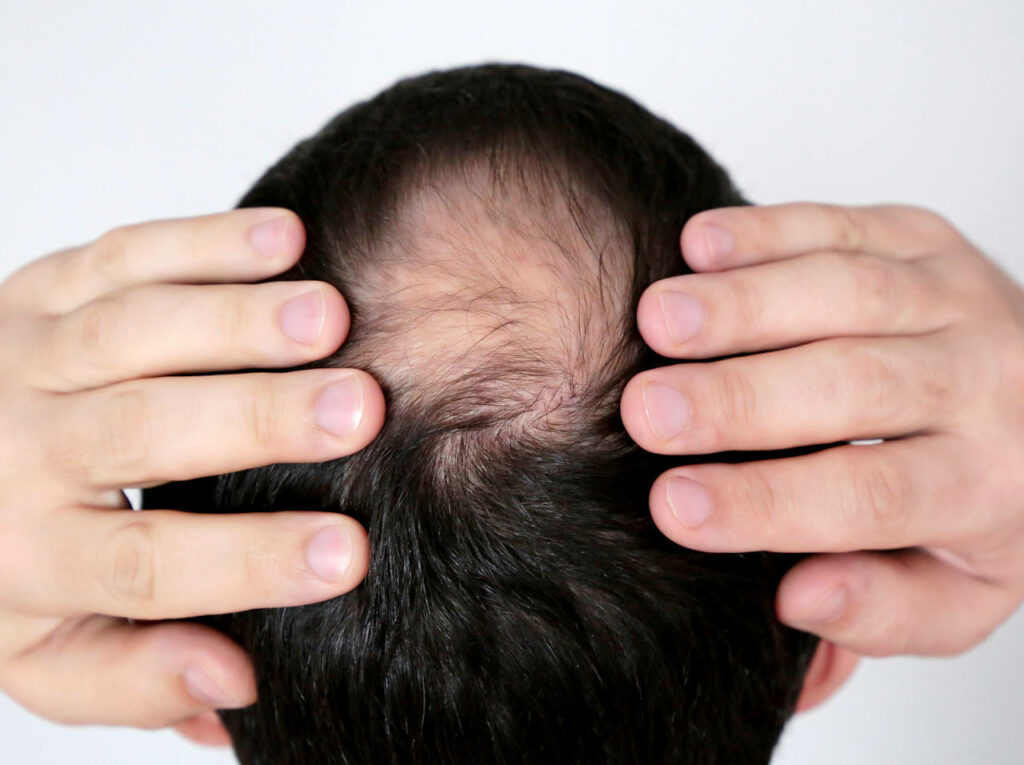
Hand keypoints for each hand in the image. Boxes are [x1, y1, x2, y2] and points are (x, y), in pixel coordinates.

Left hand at [0, 209, 384, 744]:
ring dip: (238, 318)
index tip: (349, 553)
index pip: (147, 564)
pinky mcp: (46, 287)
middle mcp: (24, 449)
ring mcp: (31, 354)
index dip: (249, 561)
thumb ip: (136, 680)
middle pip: (143, 430)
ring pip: (135, 329)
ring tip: (330, 316)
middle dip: (258, 417)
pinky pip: (125, 254)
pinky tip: (283, 238)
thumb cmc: (11, 559)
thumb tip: (237, 685)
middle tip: (358, 408)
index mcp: (29, 555)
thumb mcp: (49, 654)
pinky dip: (205, 240)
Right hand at [621, 202, 1023, 657]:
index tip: (672, 506)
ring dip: (743, 304)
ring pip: (845, 292)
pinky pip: (843, 225)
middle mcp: (984, 383)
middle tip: (647, 410)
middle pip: (854, 386)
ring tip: (659, 319)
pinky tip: (701, 242)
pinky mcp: (923, 238)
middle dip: (739, 398)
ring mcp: (955, 298)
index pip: (869, 498)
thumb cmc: (978, 503)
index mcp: (987, 486)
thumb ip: (881, 611)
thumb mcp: (956, 594)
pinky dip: (769, 229)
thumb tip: (798, 596)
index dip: (765, 503)